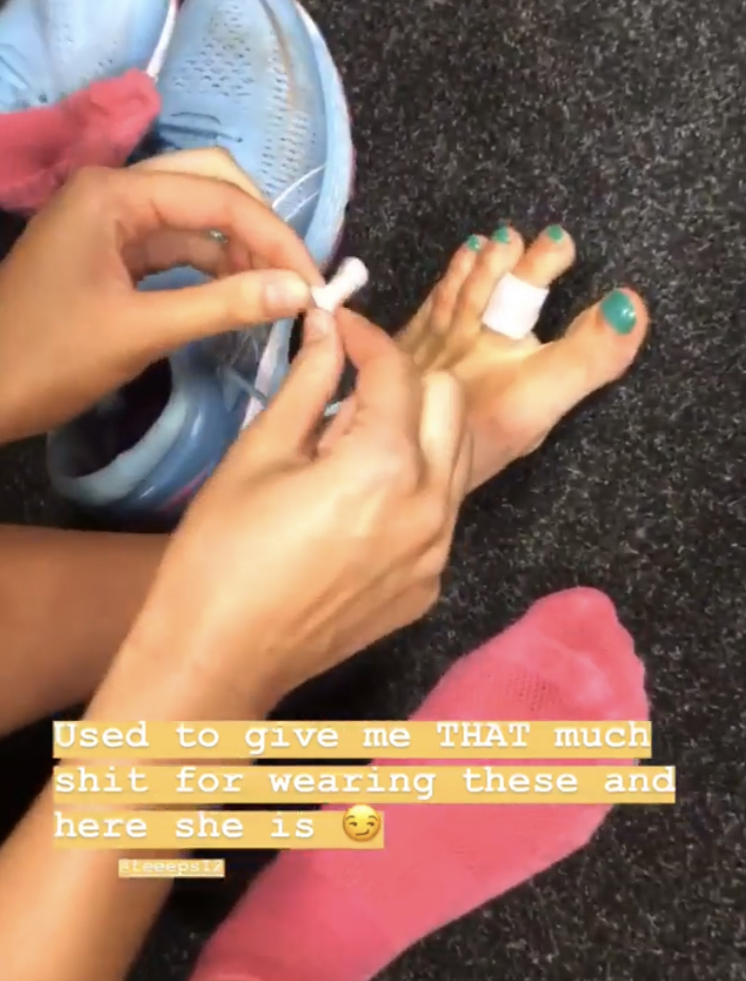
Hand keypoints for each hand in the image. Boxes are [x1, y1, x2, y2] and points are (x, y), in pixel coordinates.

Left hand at [0, 162, 320, 442]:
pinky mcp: (109, 251)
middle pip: (212, 186)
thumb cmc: (48, 358)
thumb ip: (223, 306)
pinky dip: (210, 268)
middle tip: (297, 282)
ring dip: (239, 251)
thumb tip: (299, 291)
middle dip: (260, 231)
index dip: (276, 239)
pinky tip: (238, 298)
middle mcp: (114, 191)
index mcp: (115, 194)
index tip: (316, 286)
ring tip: (277, 296)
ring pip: (196, 218)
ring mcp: (110, 219)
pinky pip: (174, 245)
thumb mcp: (141, 332)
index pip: (221, 197)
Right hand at [105, 308, 471, 718]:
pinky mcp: (428, 587)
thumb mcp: (259, 454)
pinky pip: (440, 514)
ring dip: (417, 433)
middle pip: (449, 403)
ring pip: (456, 458)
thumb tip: (327, 328)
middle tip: (347, 392)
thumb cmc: (221, 553)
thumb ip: (308, 383)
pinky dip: (411, 492)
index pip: (398, 370)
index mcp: (385, 465)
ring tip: (353, 449)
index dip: (365, 336)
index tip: (338, 325)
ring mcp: (436, 554)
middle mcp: (430, 506)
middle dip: (403, 381)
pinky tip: (356, 509)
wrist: (219, 655)